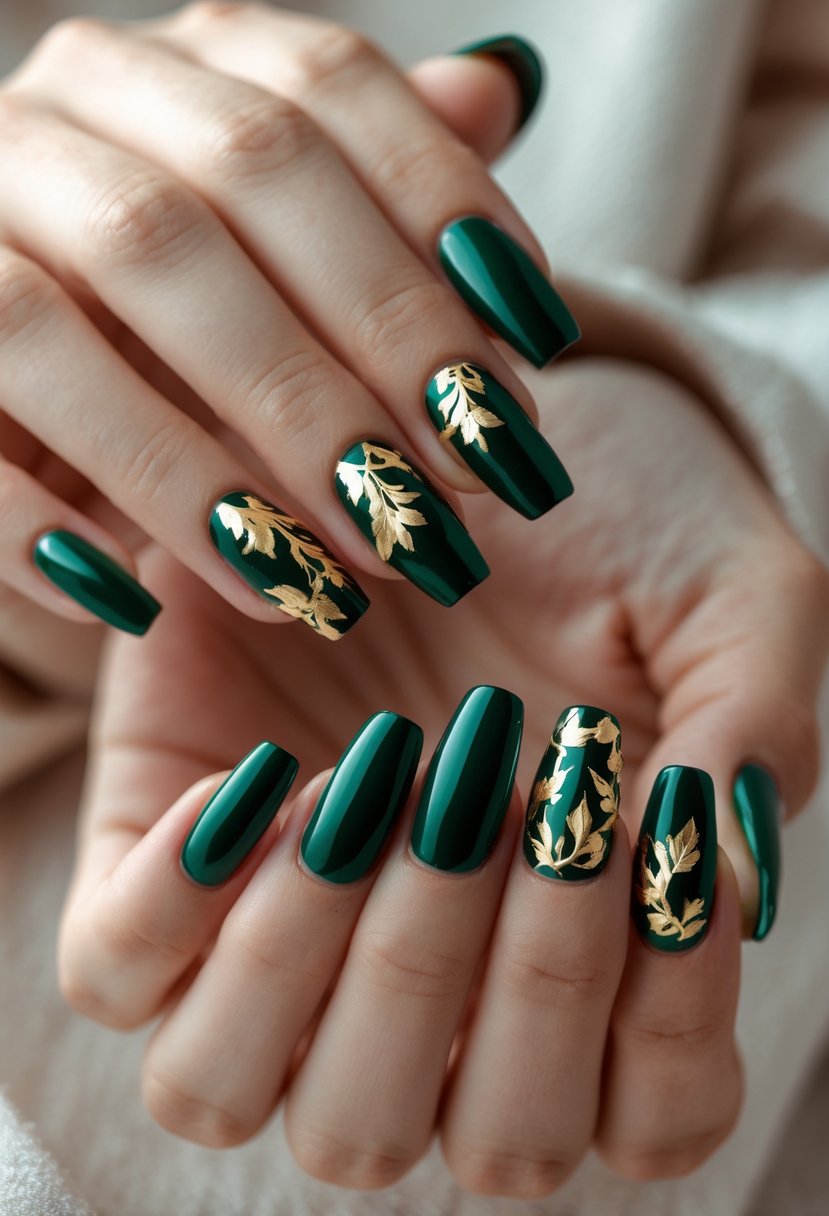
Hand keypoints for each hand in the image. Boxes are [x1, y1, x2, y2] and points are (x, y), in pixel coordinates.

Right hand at [0, 2, 571, 634]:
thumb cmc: (173, 319)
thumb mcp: (278, 249)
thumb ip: (375, 181)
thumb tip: (500, 90)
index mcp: (170, 71)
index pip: (326, 92)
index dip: (445, 215)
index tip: (533, 353)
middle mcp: (57, 114)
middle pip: (230, 187)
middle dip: (365, 352)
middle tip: (456, 500)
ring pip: (77, 312)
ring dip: (216, 464)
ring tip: (328, 583)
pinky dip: (42, 528)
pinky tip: (138, 605)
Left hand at [56, 359, 828, 1194]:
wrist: (472, 438)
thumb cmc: (616, 542)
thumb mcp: (725, 606)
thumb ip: (755, 734)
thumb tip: (720, 875)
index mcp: (589, 971)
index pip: (646, 1118)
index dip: (663, 1012)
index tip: (641, 825)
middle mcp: (434, 997)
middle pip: (466, 1139)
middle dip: (510, 971)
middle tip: (512, 781)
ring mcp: (284, 943)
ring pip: (248, 1097)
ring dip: (329, 958)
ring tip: (385, 776)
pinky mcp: (161, 854)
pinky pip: (118, 971)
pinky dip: (179, 898)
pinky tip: (263, 774)